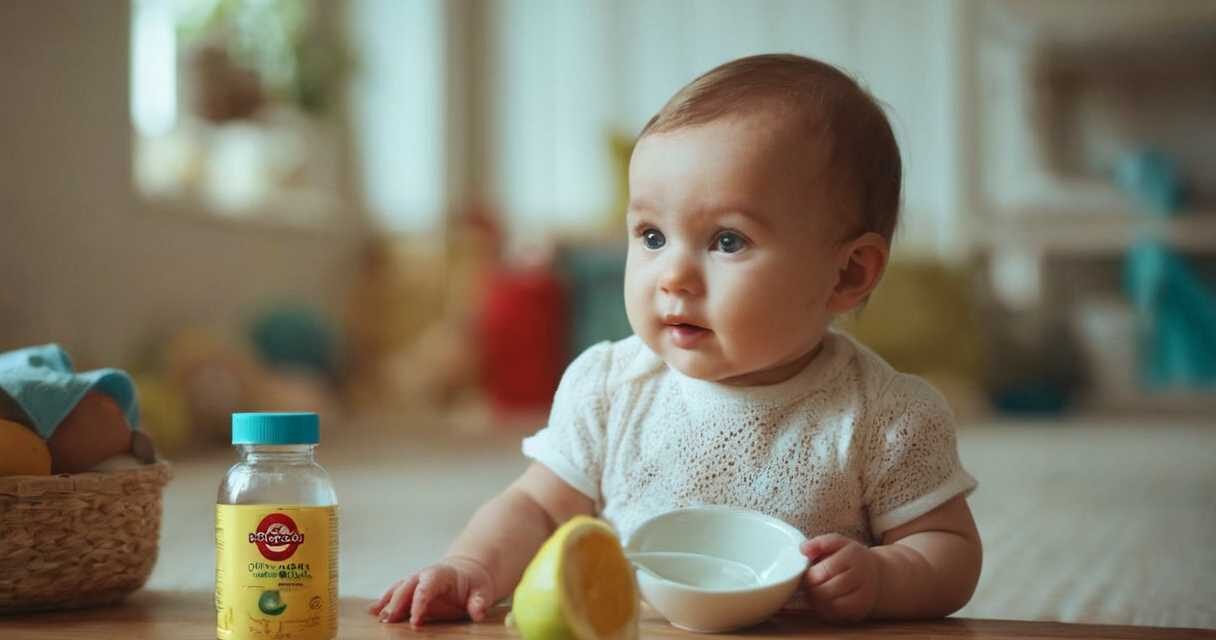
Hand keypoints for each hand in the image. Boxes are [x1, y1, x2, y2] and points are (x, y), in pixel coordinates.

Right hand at [368, 556, 495, 625]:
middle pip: (407, 588)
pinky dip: (383, 602)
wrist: (467, 573)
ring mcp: (415, 582)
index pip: (427, 587)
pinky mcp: (411, 591)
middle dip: (397, 603)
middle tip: (388, 620)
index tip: (415, 621)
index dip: (420, 603)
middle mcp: (423, 576)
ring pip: (398, 589)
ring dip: (387, 602)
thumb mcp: (482, 591)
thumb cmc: (474, 584)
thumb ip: (479, 602)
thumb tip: (478, 613)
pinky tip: (372, 611)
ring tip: (377, 616)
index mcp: (440, 574)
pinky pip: (395, 594)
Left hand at [800, 534, 878, 622]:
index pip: (826, 570)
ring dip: (816, 600)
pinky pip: (836, 614)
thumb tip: (803, 549)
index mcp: (853, 556)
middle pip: (827, 590)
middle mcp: (861, 576)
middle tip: (807, 585)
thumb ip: (820, 543)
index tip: (806, 573)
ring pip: (831, 605)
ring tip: (813, 592)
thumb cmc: (850, 557)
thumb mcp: (838, 543)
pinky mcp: (860, 611)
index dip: (810, 575)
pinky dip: (824, 609)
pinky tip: (822, 601)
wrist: (875, 575)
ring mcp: (863, 596)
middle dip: (811, 589)